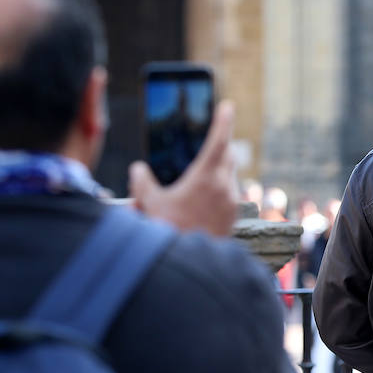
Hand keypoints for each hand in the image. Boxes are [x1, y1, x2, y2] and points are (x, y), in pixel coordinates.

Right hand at [129, 100, 238, 237]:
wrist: (188, 265)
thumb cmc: (167, 230)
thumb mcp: (148, 203)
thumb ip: (142, 183)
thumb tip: (138, 169)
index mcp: (206, 177)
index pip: (218, 141)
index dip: (223, 121)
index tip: (227, 106)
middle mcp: (224, 187)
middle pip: (228, 156)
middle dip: (222, 145)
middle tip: (215, 137)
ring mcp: (232, 203)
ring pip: (230, 176)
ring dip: (221, 169)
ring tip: (204, 171)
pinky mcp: (234, 217)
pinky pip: (231, 194)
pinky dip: (222, 188)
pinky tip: (206, 197)